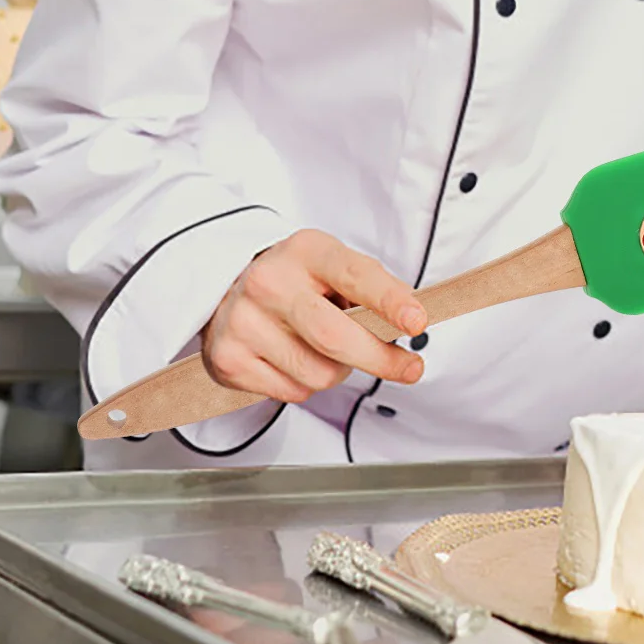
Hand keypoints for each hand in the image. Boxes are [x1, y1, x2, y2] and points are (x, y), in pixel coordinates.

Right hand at [202, 229, 426, 402]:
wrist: (227, 288)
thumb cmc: (296, 279)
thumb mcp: (332, 265)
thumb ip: (371, 287)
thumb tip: (411, 318)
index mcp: (305, 251)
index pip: (355, 275)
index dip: (389, 300)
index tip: (417, 321)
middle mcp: (270, 282)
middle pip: (335, 336)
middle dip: (380, 359)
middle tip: (409, 368)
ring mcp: (244, 321)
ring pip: (318, 373)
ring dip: (338, 371)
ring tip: (326, 350)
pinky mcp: (228, 359)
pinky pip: (292, 392)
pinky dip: (306, 385)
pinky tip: (294, 360)